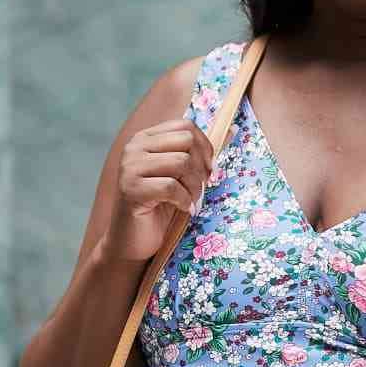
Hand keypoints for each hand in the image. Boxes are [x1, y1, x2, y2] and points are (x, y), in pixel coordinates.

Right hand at [104, 118, 213, 261]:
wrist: (133, 240)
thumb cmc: (160, 208)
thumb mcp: (181, 176)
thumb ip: (200, 153)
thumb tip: (235, 128)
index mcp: (146, 139)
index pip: (186, 126)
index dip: (205, 147)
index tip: (209, 170)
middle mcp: (135, 147)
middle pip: (186, 140)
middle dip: (201, 167)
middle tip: (200, 188)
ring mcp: (130, 167)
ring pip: (181, 162)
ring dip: (194, 187)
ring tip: (191, 201)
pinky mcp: (130, 189)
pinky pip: (171, 186)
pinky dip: (184, 200)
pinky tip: (184, 209)